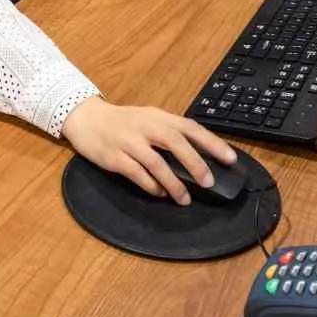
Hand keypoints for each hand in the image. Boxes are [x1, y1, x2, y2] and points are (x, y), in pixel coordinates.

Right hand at [61, 99, 236, 204]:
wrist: (86, 118)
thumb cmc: (122, 122)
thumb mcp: (148, 120)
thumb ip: (169, 133)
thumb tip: (198, 156)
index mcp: (158, 117)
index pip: (190, 127)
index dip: (212, 142)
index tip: (230, 159)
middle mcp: (145, 126)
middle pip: (175, 142)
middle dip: (194, 162)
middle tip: (208, 182)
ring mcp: (129, 141)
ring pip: (156, 162)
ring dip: (173, 182)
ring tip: (184, 199)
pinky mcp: (114, 156)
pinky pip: (136, 173)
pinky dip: (150, 186)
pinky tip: (160, 194)